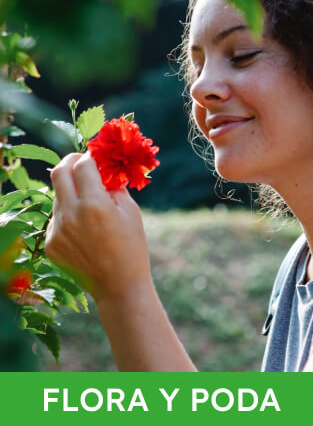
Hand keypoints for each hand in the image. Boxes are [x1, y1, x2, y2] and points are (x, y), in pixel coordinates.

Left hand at [46, 152, 152, 301]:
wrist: (118, 286)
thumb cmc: (132, 246)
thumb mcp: (131, 211)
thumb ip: (114, 186)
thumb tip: (104, 170)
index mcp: (95, 204)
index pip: (83, 165)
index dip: (89, 156)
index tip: (95, 156)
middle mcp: (71, 215)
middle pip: (59, 173)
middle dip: (70, 161)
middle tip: (79, 162)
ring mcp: (57, 231)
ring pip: (57, 196)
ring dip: (70, 191)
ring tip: (89, 202)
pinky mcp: (51, 244)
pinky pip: (56, 218)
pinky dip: (68, 214)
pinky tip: (84, 227)